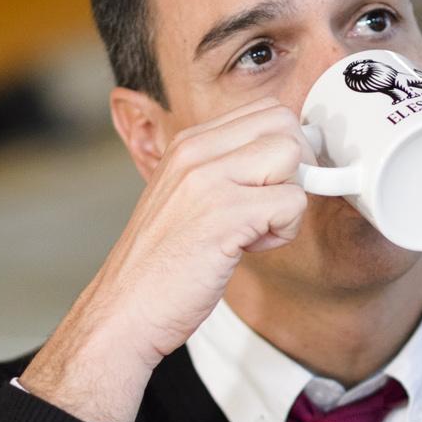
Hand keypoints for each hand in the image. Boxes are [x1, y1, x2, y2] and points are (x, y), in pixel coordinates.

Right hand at [19, 97, 313, 421]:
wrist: (125, 310)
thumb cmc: (159, 267)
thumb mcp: (185, 199)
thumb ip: (224, 172)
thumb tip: (284, 161)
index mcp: (187, 144)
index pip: (264, 112)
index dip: (283, 148)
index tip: (272, 185)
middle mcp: (196, 152)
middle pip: (284, 124)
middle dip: (296, 166)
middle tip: (272, 207)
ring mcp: (210, 180)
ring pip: (293, 157)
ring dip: (289, 201)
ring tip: (255, 231)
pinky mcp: (226, 214)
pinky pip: (293, 202)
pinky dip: (283, 232)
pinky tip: (248, 249)